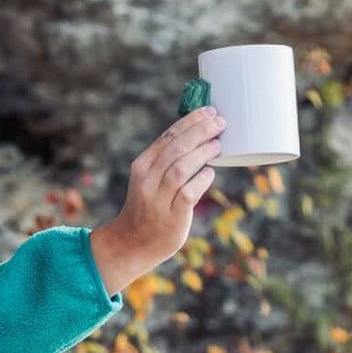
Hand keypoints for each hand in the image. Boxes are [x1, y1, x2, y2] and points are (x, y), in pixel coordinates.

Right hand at [89, 107, 223, 293]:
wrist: (132, 242)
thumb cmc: (148, 207)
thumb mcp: (149, 180)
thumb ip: (168, 163)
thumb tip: (201, 139)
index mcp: (141, 166)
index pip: (167, 137)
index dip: (189, 122)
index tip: (208, 110)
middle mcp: (147, 180)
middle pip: (175, 148)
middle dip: (199, 131)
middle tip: (220, 122)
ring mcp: (158, 199)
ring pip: (181, 169)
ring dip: (202, 153)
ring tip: (218, 144)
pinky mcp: (172, 217)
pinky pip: (188, 194)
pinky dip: (201, 180)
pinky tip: (209, 172)